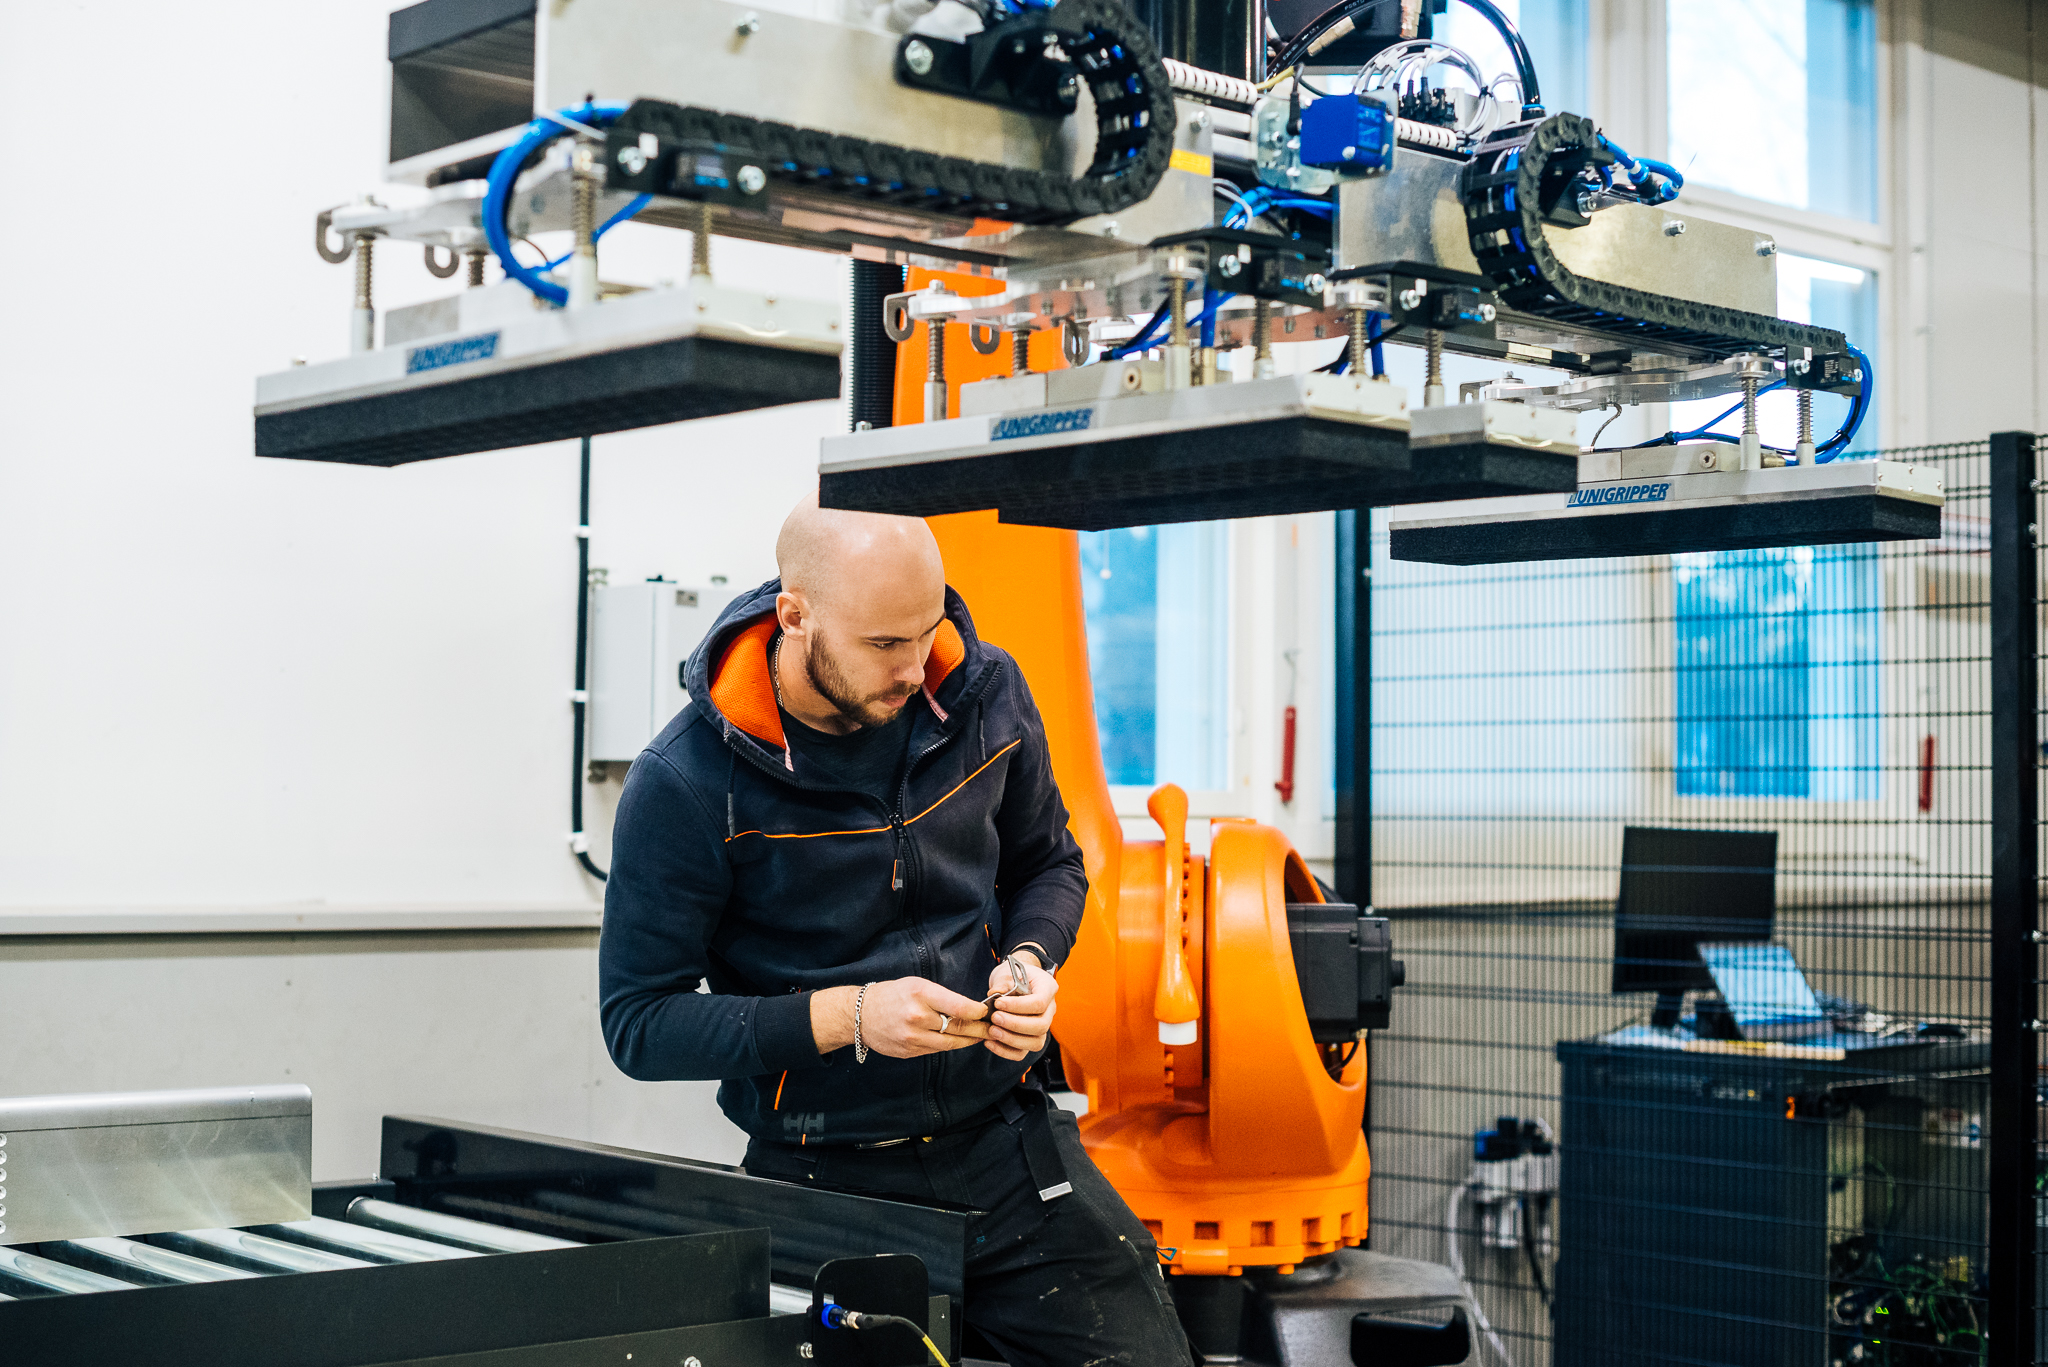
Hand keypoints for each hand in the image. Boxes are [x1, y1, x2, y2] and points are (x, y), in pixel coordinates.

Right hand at [813, 978, 991, 1057]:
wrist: (861, 1014)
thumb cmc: (893, 995)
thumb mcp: (917, 985)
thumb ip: (942, 997)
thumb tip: (970, 1009)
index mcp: (920, 994)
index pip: (958, 1006)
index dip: (977, 1012)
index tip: (986, 1012)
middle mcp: (917, 1016)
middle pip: (957, 1027)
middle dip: (979, 1029)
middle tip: (992, 1028)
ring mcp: (913, 1037)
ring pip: (950, 1043)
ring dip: (969, 1041)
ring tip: (981, 1036)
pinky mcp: (910, 1051)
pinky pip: (937, 1050)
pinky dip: (950, 1045)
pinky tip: (959, 1041)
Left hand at [981, 959, 1057, 1062]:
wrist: (1017, 981)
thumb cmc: (1014, 975)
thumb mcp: (1008, 972)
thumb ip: (1002, 982)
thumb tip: (994, 994)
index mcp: (1048, 989)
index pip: (1039, 1003)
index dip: (1019, 1006)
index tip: (998, 1003)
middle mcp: (1050, 1010)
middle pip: (1041, 1026)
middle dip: (1015, 1025)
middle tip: (995, 1018)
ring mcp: (1042, 1027)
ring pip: (1035, 1043)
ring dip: (1011, 1040)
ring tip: (991, 1031)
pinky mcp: (1030, 1039)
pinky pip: (1023, 1053)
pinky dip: (1005, 1051)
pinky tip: (990, 1042)